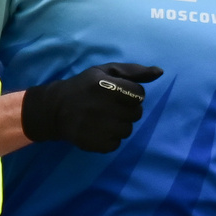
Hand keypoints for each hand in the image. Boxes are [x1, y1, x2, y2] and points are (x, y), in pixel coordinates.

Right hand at [20, 62, 164, 152]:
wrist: (56, 109)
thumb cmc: (85, 87)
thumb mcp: (106, 71)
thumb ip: (135, 71)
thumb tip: (160, 72)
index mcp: (108, 85)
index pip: (140, 95)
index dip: (131, 95)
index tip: (118, 94)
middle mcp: (105, 106)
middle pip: (136, 114)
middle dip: (126, 110)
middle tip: (108, 107)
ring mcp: (101, 127)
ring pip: (128, 130)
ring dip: (119, 124)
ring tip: (102, 118)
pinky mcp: (97, 143)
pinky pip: (117, 143)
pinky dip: (110, 138)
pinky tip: (97, 129)